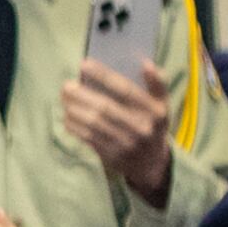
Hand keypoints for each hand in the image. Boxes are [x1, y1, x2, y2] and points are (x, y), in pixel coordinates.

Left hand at [60, 56, 173, 200]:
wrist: (152, 163)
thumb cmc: (153, 125)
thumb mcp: (163, 105)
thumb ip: (158, 83)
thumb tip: (146, 63)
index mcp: (155, 111)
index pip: (126, 90)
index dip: (104, 76)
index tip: (84, 64)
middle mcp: (141, 127)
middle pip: (105, 108)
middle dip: (82, 95)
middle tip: (66, 85)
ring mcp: (125, 143)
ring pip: (93, 124)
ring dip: (74, 110)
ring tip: (64, 99)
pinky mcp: (111, 156)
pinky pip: (88, 138)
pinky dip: (74, 126)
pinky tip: (67, 116)